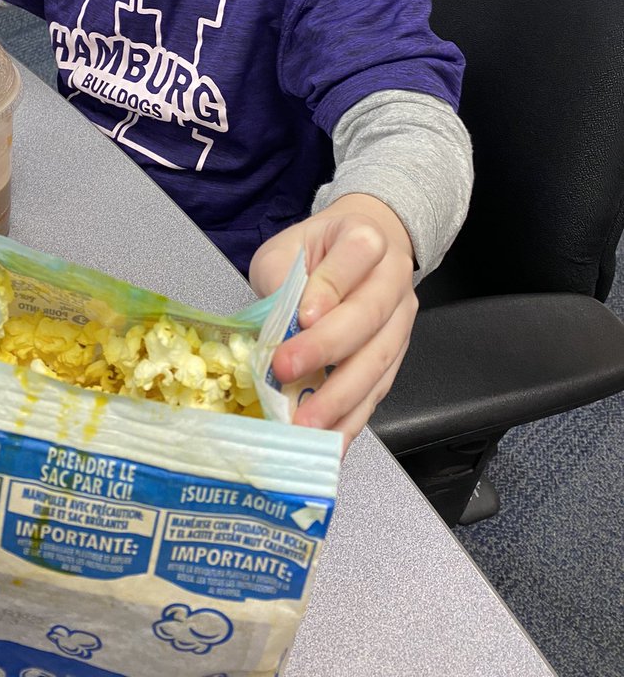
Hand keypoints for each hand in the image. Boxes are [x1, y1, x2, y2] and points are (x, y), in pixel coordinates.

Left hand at [249, 193, 417, 451]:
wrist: (357, 248)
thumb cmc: (316, 251)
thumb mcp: (287, 249)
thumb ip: (281, 280)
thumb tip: (275, 329)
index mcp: (366, 236)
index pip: (356, 256)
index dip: (331, 286)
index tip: (302, 316)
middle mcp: (393, 277)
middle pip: (370, 314)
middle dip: (327, 348)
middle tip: (286, 371)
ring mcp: (401, 320)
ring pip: (379, 359)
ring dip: (342, 396)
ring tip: (306, 423)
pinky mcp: (396, 356)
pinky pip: (379, 390)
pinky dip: (353, 418)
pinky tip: (330, 440)